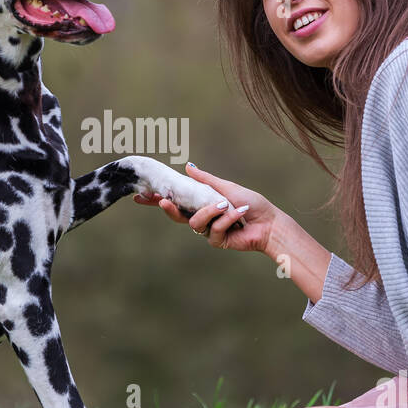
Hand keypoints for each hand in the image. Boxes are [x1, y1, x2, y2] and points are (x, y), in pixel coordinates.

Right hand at [132, 163, 277, 253]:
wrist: (269, 223)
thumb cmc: (251, 203)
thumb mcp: (226, 187)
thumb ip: (205, 180)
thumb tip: (187, 166)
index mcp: (201, 204)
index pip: (175, 202)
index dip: (156, 200)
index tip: (139, 195)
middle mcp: (201, 218)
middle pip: (176, 216)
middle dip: (168, 208)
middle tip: (162, 200)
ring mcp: (208, 231)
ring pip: (195, 222)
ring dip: (210, 212)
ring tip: (226, 205)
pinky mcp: (217, 241)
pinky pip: (213, 230)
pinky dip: (227, 220)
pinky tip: (239, 216)